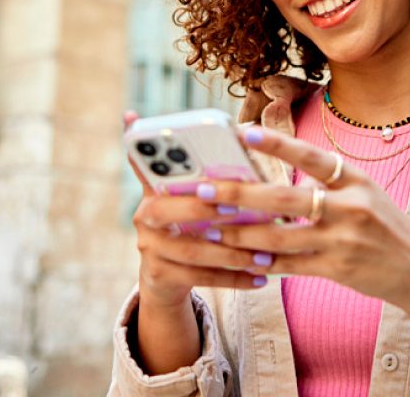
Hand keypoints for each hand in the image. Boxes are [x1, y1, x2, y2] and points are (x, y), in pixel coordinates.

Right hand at [124, 111, 265, 312]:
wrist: (166, 277)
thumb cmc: (192, 223)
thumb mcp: (193, 196)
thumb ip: (212, 172)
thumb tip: (249, 131)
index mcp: (154, 188)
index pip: (148, 167)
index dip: (161, 162)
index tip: (195, 167)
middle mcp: (144, 216)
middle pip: (165, 211)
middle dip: (203, 209)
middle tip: (237, 210)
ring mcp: (149, 248)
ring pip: (190, 250)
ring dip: (231, 253)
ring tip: (264, 255)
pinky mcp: (159, 275)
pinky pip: (199, 278)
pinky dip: (233, 278)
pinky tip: (260, 278)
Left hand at [199, 125, 409, 309]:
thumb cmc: (384, 226)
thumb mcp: (365, 192)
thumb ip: (327, 183)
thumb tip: (277, 176)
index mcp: (356, 180)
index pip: (313, 157)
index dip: (279, 145)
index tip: (245, 133)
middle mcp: (350, 207)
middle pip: (286, 198)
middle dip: (240, 194)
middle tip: (203, 189)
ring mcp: (343, 240)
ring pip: (281, 237)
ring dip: (241, 233)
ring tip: (210, 228)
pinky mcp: (337, 269)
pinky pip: (290, 266)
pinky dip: (263, 262)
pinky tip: (239, 258)